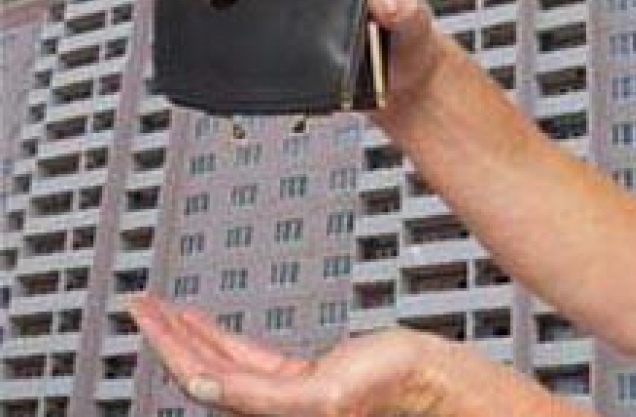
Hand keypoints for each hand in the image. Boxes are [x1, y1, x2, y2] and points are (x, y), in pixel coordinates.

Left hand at [129, 293, 453, 415]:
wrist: (421, 375)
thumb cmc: (387, 387)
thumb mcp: (322, 395)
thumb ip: (258, 396)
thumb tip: (202, 383)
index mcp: (267, 412)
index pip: (199, 378)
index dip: (165, 346)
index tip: (144, 315)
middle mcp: (265, 405)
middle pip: (200, 367)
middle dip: (165, 334)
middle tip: (140, 303)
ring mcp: (278, 390)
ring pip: (217, 359)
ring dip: (185, 332)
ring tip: (161, 309)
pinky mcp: (294, 376)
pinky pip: (242, 354)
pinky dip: (216, 334)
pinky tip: (201, 322)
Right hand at [210, 0, 454, 110]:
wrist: (408, 87)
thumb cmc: (409, 44)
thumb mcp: (413, 22)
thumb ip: (404, 9)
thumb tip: (383, 1)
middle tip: (214, 2)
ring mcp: (291, 26)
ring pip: (243, 15)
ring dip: (223, 23)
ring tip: (214, 39)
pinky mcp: (290, 58)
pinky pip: (256, 51)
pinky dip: (242, 60)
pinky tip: (238, 71)